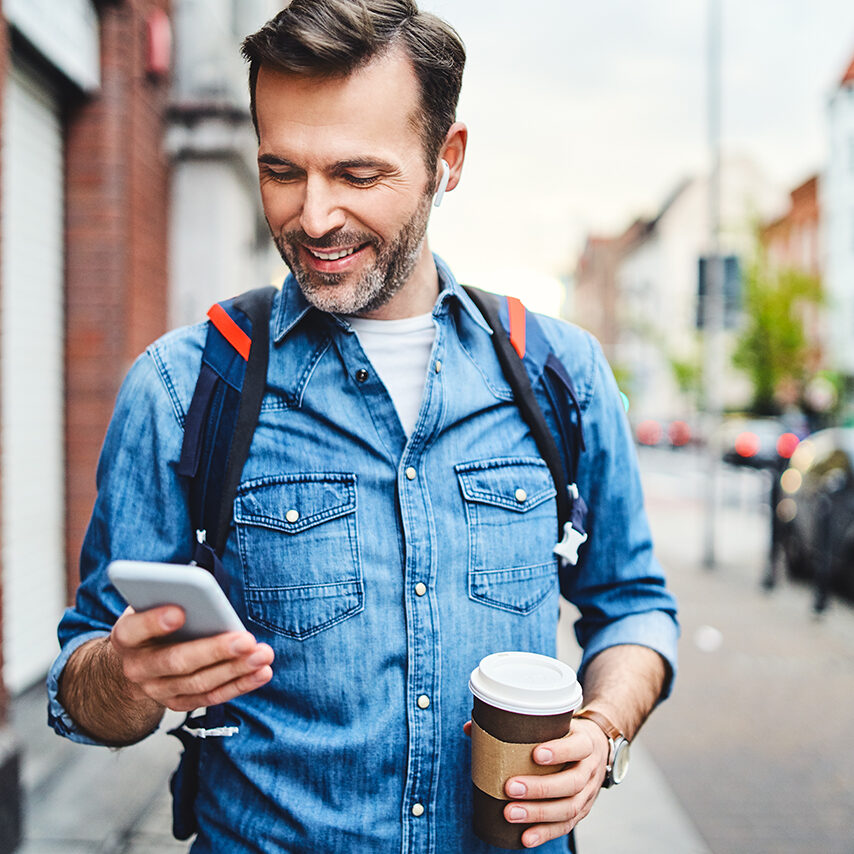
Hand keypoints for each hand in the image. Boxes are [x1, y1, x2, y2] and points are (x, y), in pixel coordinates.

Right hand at [110, 605, 273, 711]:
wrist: (134, 661)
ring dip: (235, 670)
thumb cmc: (151, 622)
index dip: (154, 621)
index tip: (179, 611)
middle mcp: (137, 668)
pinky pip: (211, 698)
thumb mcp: (150, 603)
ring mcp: (157, 690)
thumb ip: (169, 597)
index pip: (135, 630)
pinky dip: (239, 685)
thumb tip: (201, 590)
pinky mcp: (177, 703)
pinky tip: (261, 672)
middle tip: (246, 639)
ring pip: (198, 683)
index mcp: (126, 637)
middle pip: (176, 661)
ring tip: (262, 655)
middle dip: (214, 650)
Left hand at [462, 718, 608, 848]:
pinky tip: (525, 838)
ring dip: (538, 814)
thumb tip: (470, 727)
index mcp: (585, 742)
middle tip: (510, 787)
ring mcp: (588, 793)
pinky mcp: (582, 811)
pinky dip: (545, 833)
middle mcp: (590, 769)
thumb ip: (516, 724)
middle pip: (571, 783)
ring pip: (568, 808)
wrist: (597, 747)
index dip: (559, 751)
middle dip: (540, 788)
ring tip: (510, 813)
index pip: (578, 746)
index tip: (535, 754)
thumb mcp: (553, 723)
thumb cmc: (565, 734)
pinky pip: (565, 826)